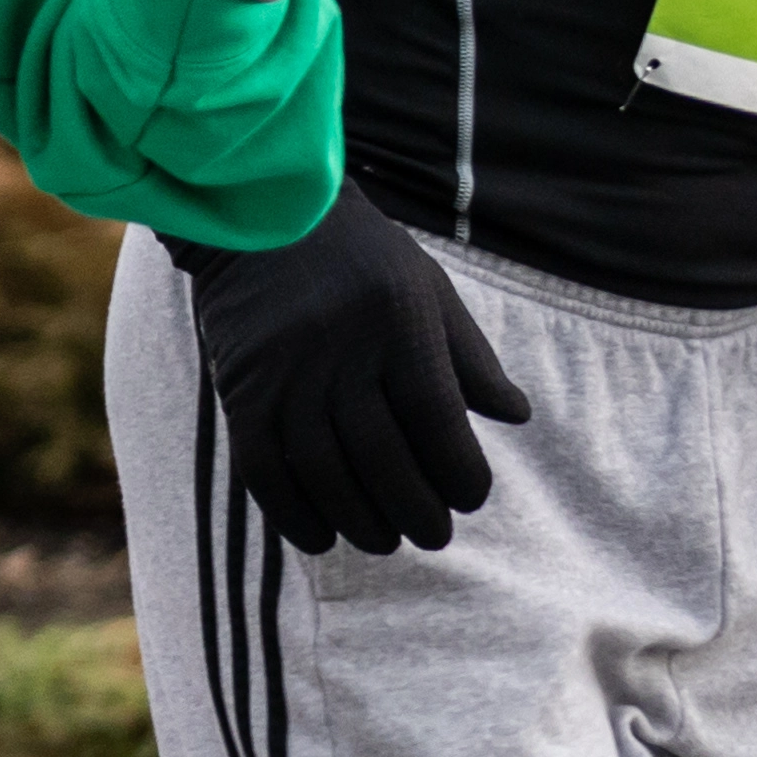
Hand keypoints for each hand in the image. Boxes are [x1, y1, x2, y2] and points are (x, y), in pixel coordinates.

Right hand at [175, 181, 527, 554]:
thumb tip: (517, 416)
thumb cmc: (362, 256)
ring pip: (322, 469)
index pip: (435, 418)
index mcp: (398, 324)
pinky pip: (262, 466)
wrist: (261, 216)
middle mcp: (340, 350)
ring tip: (383, 540)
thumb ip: (470, 356)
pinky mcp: (239, 388)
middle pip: (381, 455)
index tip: (472, 498)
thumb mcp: (429, 290)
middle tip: (434, 535)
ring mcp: (283, 372)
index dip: (458, 471)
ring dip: (357, 519)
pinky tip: (318, 538)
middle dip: (414, 508)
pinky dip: (290, 511)